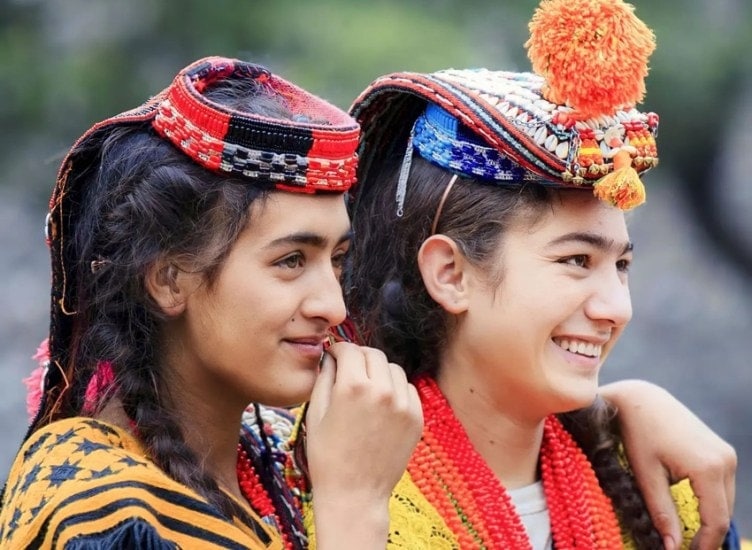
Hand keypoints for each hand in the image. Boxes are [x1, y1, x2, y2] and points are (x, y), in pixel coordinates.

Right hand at [305, 342, 422, 548]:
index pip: (350, 350)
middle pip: (373, 354)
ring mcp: (403, 404)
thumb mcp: (316, 413)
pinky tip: (381, 403)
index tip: (335, 355)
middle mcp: (382, 390)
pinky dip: (395, 389)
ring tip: (366, 388)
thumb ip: (325, 378)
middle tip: (349, 368)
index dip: (339, 349)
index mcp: (353, 387)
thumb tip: (331, 356)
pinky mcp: (416, 418)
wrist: (355, 494)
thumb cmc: (327, 456)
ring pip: (393, 369)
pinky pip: (407, 388)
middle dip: (359, 357)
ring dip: (379, 371)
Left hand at [601, 380, 736, 549]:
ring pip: (725, 501)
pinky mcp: (721, 450)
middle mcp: (725, 460)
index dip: (703, 545)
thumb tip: (672, 547)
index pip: (716, 520)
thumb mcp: (645, 474)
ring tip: (684, 534)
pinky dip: (709, 502)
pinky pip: (721, 486)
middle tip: (682, 547)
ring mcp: (726, 454)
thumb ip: (661, 512)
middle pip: (724, 513)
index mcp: (708, 467)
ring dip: (708, 519)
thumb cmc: (637, 432)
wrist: (641, 399)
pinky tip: (689, 509)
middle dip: (706, 535)